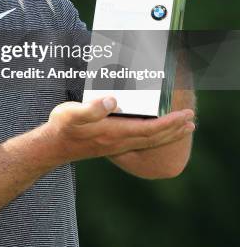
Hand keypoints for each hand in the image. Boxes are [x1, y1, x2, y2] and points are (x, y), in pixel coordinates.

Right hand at [44, 97, 194, 165]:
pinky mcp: (113, 144)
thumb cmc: (63, 127)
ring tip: (182, 128)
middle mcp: (120, 141)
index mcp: (115, 132)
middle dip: (175, 129)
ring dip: (169, 134)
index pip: (150, 129)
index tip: (185, 115)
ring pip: (150, 141)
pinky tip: (156, 131)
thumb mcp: (73, 114)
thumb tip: (112, 101)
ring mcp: (117, 144)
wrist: (54, 146)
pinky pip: (142, 141)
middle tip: (192, 120)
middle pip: (155, 137)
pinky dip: (156, 136)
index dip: (169, 123)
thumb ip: (92, 108)